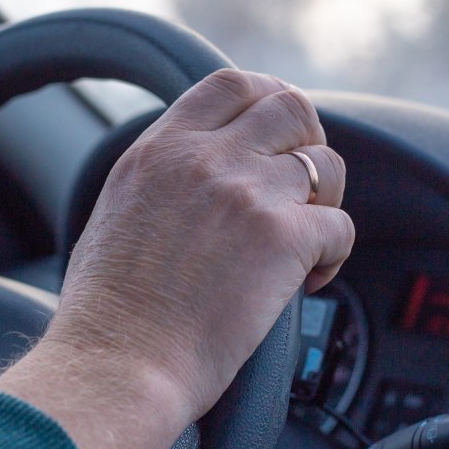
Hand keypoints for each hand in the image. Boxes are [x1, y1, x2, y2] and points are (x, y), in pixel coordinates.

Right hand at [0, 69, 352, 448]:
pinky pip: (341, 226)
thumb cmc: (108, 313)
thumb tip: (190, 176)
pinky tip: (306, 280)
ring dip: (326, 200)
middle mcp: (204, 159)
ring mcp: (247, 193)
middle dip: (309, 140)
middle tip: (302, 184)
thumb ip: (159, 178)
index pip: (232, 85)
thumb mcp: (115, 213)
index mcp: (160, 149)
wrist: (117, 363)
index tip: (278, 132)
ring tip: (306, 240)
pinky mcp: (283, 238)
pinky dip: (334, 254)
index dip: (267, 100)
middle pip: (291, 107)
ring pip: (327, 165)